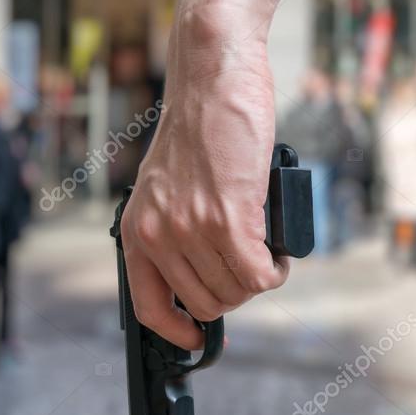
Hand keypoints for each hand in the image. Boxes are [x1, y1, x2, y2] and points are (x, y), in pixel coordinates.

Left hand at [120, 3, 289, 349]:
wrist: (210, 77)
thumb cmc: (197, 127)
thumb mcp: (166, 186)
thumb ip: (174, 228)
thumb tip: (207, 273)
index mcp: (136, 229)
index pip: (147, 307)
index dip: (176, 330)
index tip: (196, 336)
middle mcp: (157, 234)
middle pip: (205, 303)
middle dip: (235, 293)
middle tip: (250, 265)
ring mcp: (191, 227)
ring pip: (236, 291)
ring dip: (260, 279)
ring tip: (266, 250)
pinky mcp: (228, 216)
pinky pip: (258, 275)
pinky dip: (277, 270)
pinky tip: (278, 251)